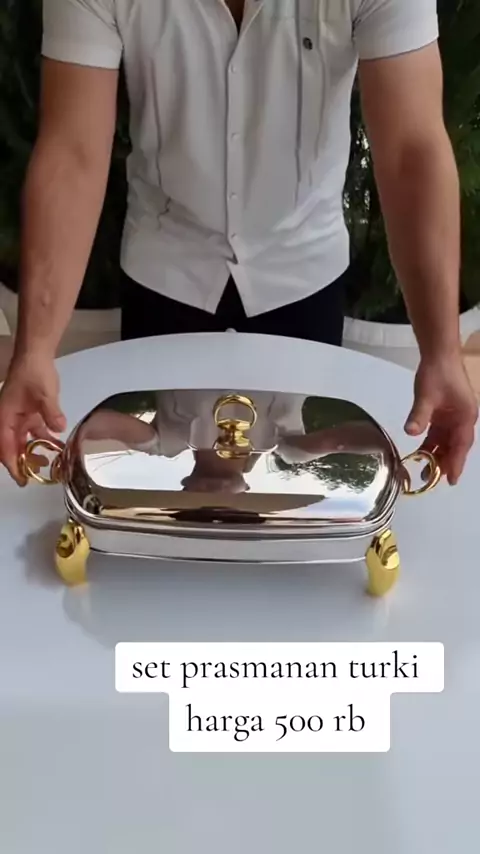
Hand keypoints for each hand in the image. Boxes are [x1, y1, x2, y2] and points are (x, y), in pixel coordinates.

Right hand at [0, 353, 65, 484]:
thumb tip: (58, 429)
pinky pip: (33, 432)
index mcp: (5, 416)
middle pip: (11, 447)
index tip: (22, 479)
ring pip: (22, 441)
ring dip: (32, 453)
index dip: (13, 465)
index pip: (5, 446)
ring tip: (47, 464)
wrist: (36, 355)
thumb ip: (51, 412)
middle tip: (35, 476)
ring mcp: (18, 417)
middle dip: (21, 463)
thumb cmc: (34, 372)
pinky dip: (43, 440)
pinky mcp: (29, 413)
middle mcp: (8, 419)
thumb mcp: (44, 393)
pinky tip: (56, 447)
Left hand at [404, 352, 477, 484]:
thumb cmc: (437, 373)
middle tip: (432, 480)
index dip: (456, 463)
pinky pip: (438, 434)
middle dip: (445, 463)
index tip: (451, 480)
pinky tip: (421, 453)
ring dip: (437, 455)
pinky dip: (431, 444)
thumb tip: (411, 432)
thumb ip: (420, 415)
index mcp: (465, 417)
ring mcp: (453, 417)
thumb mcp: (427, 395)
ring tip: (425, 472)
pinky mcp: (443, 413)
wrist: (438, 353)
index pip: (461, 445)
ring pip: (446, 441)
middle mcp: (462, 419)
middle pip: (455, 446)